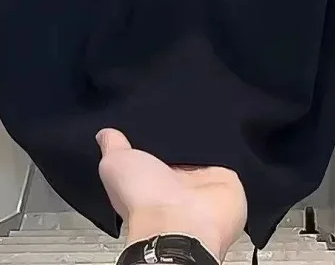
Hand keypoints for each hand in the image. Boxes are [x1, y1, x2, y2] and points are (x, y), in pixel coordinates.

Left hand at [96, 128, 246, 261]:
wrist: (181, 223)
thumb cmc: (144, 200)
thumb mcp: (115, 165)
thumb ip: (113, 147)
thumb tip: (105, 134)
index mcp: (150, 180)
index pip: (154, 152)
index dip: (153, 135)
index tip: (152, 115)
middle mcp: (177, 183)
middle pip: (182, 150)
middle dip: (180, 133)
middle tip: (178, 110)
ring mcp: (203, 182)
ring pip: (206, 150)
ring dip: (204, 139)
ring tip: (200, 117)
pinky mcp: (228, 178)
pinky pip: (229, 155)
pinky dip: (227, 144)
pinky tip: (221, 132)